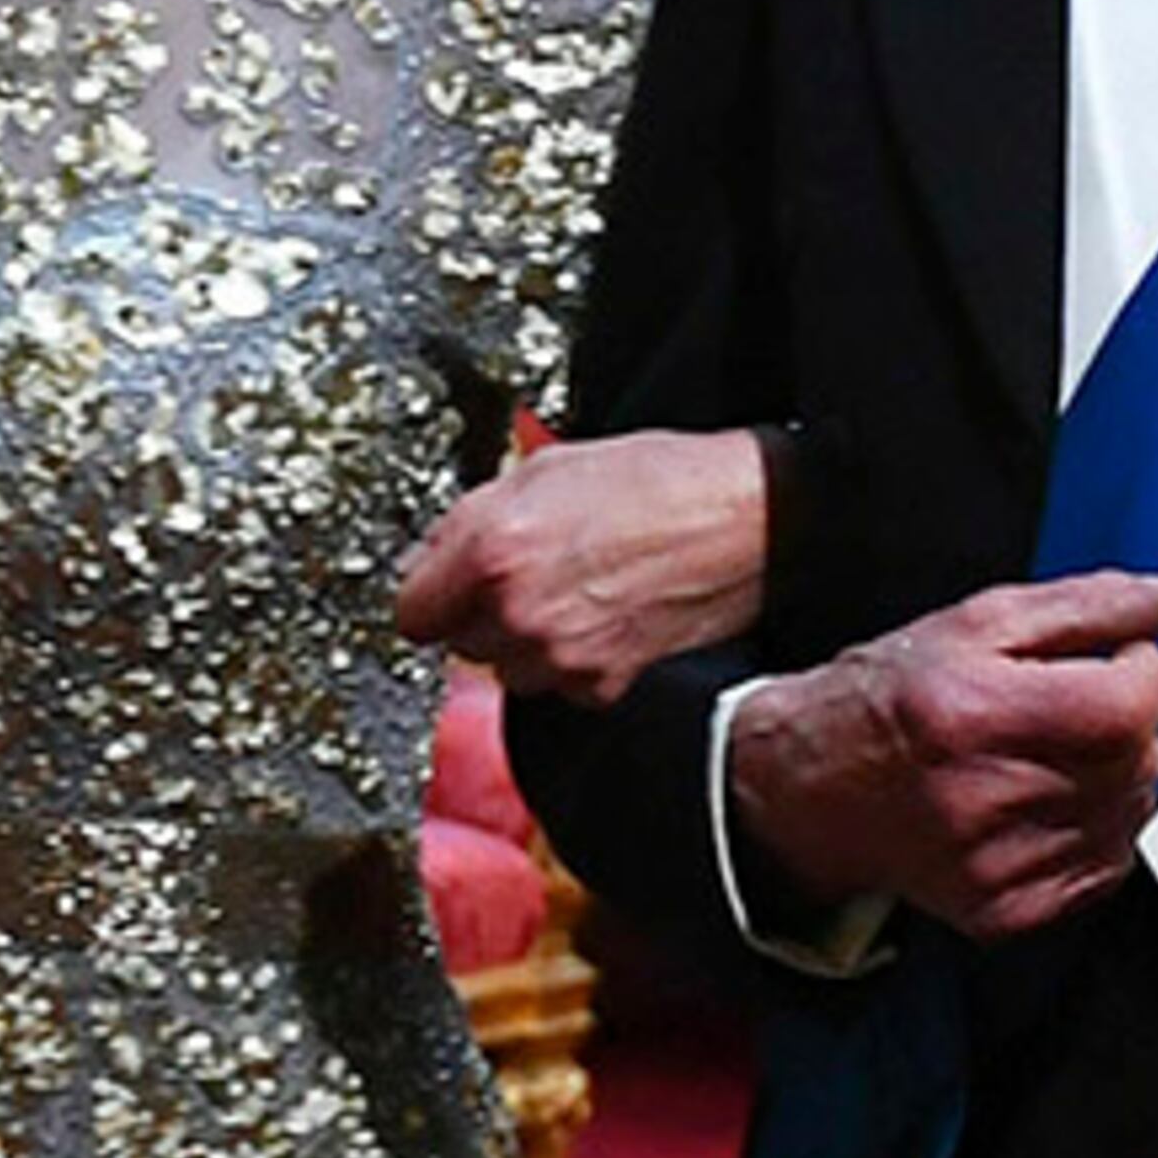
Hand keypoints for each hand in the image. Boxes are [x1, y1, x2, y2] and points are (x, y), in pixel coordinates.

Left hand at [395, 426, 773, 697]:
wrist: (745, 518)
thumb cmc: (658, 481)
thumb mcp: (546, 469)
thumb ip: (474, 520)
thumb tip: (434, 557)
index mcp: (492, 549)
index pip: (412, 611)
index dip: (433, 594)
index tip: (449, 586)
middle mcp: (517, 611)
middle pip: (459, 643)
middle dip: (483, 613)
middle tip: (531, 573)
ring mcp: (560, 658)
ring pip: (509, 668)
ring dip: (528, 641)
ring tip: (578, 591)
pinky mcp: (601, 688)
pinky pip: (560, 686)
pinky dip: (574, 661)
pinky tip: (607, 616)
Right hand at [729, 572, 1157, 936]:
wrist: (810, 790)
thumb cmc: (893, 695)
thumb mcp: (983, 622)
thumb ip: (1094, 605)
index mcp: (977, 711)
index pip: (1133, 703)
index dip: (1141, 672)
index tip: (1110, 662)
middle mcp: (985, 798)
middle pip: (1140, 759)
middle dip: (1124, 722)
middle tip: (1062, 708)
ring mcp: (995, 867)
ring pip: (1133, 813)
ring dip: (1112, 777)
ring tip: (1045, 757)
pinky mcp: (1003, 913)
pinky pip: (1107, 868)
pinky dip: (1095, 830)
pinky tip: (1041, 804)